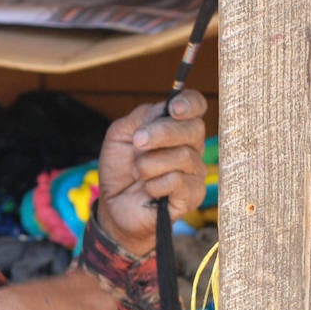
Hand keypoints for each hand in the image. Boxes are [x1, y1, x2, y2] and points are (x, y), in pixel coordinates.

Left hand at [94, 91, 208, 255]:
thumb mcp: (121, 135)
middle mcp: (191, 146)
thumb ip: (142, 117)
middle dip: (161, 133)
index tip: (174, 108)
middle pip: (194, 128)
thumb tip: (165, 108)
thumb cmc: (120, 169)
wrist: (113, 206)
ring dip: (149, 164)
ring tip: (137, 173)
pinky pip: (179, 181)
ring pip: (183, 156)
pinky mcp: (193, 195)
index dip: (190, 103)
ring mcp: (195, 171)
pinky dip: (155, 184)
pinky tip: (148, 190)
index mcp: (175, 127)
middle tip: (137, 142)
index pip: (196, 106)